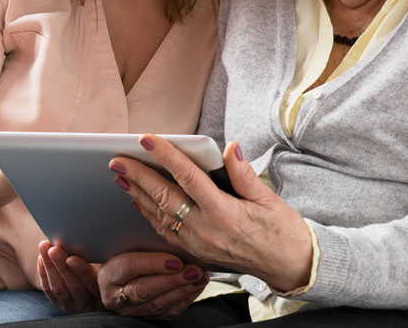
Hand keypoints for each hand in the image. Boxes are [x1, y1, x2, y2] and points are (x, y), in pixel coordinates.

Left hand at [37, 241, 101, 313]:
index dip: (81, 270)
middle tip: (53, 249)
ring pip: (58, 288)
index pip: (91, 282)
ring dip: (49, 267)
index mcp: (102, 293)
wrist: (96, 297)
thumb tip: (96, 242)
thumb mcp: (107, 270)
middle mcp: (87, 302)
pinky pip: (49, 292)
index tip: (71, 258)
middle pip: (73, 286)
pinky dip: (44, 274)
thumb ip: (103, 261)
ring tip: (44, 247)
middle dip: (61, 266)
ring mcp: (72, 305)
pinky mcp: (60, 304)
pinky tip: (41, 259)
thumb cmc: (106, 275)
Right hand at [97, 251, 207, 319]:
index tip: (175, 260)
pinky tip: (196, 287)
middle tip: (194, 270)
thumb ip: (141, 243)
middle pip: (144, 289)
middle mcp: (116, 296)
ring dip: (182, 290)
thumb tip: (169, 235)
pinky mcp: (146, 318)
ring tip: (199, 277)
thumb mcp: (125, 247)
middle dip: (172, 280)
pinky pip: (167, 312)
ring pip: (158, 303)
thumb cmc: (123, 257)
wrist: (117, 280)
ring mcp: (131, 310)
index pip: (129, 267)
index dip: (152, 263)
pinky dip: (185, 299)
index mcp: (108, 275)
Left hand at [110, 137, 312, 291]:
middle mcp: (207, 230)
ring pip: (160, 216)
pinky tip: (140, 202)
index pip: (188, 178)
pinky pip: (167, 232)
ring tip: (121, 177)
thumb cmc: (282, 230)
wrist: (289, 266)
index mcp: (224, 212)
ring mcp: (199, 244)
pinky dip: (150, 215)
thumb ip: (243, 173)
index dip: (165, 156)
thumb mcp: (268, 197)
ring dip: (138, 195)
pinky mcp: (197, 253)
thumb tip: (229, 148)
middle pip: (165, 198)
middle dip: (138, 177)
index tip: (147, 140)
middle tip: (117, 160)